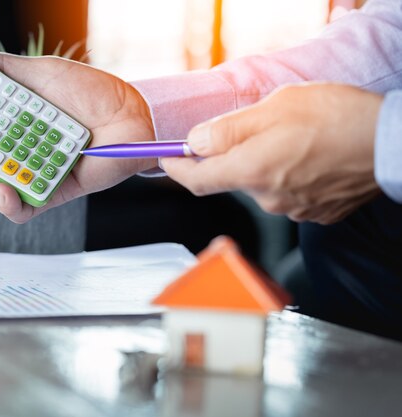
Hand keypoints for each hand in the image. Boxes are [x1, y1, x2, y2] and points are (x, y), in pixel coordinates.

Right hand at [0, 50, 154, 222]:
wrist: (130, 113)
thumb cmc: (91, 93)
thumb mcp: (43, 73)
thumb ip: (6, 70)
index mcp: (11, 126)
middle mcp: (18, 153)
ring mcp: (33, 175)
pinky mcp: (52, 195)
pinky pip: (25, 210)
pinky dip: (10, 204)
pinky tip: (6, 189)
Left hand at [161, 83, 382, 223]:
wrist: (392, 144)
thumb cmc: (338, 118)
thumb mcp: (274, 107)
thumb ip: (228, 129)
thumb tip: (195, 142)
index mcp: (251, 171)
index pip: (197, 180)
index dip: (177, 170)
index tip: (167, 160)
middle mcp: (267, 197)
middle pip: (232, 178)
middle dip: (233, 155)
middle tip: (255, 127)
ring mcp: (292, 208)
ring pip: (262, 184)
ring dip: (264, 164)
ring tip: (294, 139)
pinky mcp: (316, 212)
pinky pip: (288, 193)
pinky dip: (288, 176)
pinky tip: (309, 157)